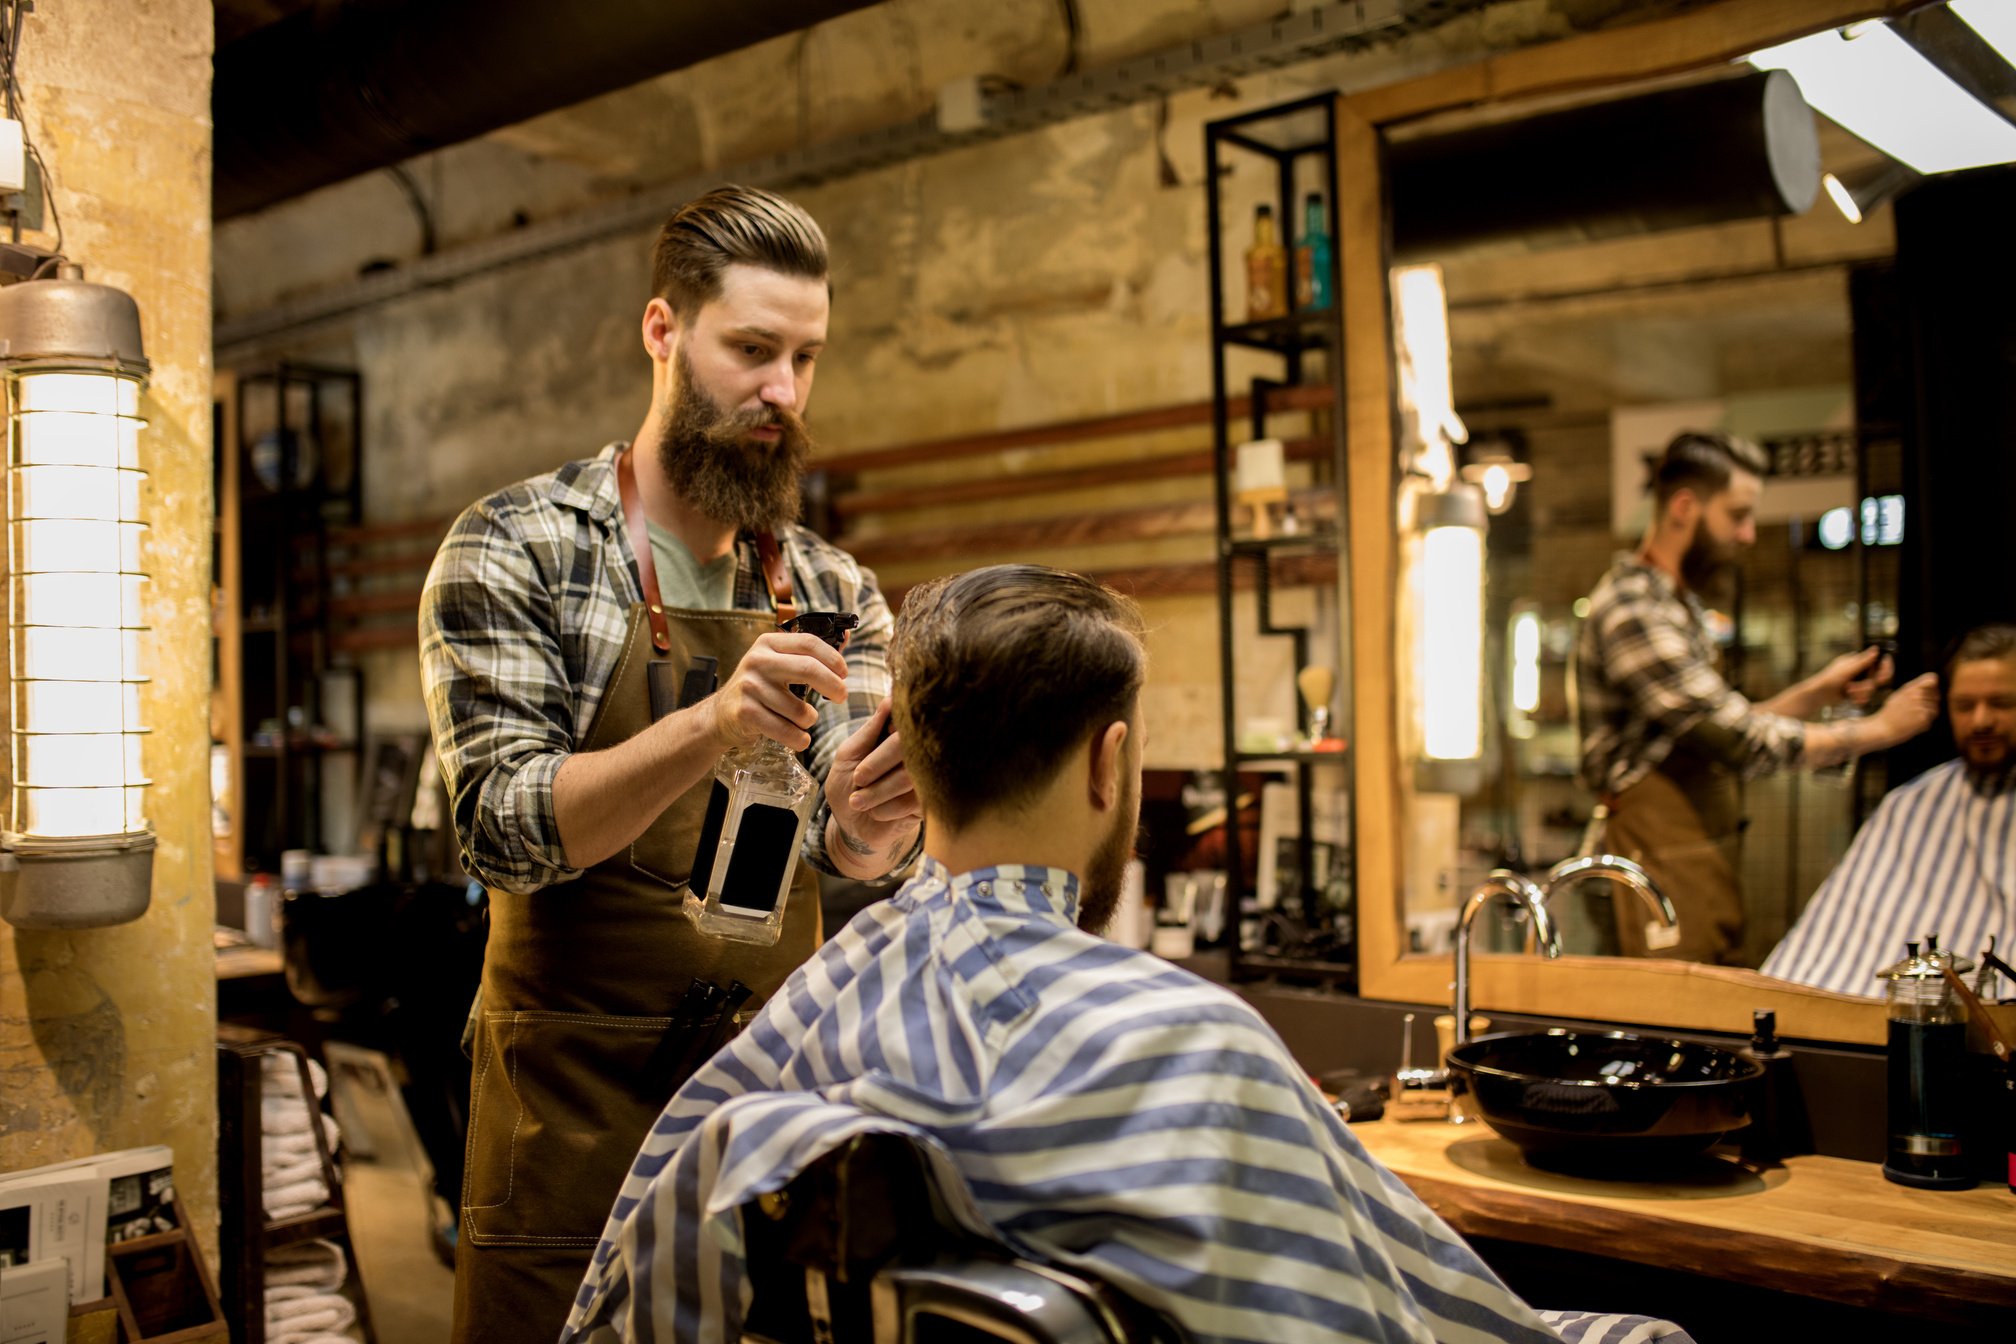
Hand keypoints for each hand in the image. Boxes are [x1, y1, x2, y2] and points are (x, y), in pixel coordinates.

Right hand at [703, 631, 848, 751]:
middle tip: (842, 697)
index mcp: (768, 643)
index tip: (844, 673)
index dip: (833, 658)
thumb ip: (810, 653)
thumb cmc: (759, 688)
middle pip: (808, 669)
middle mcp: (757, 660)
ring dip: (810, 720)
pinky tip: (799, 738)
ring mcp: (749, 686)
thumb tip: (846, 634)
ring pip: (800, 709)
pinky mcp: (745, 712)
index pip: (809, 643)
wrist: (720, 715)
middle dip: (833, 685)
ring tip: (803, 721)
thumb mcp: (779, 663)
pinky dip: (799, 739)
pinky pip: (786, 730)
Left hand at [824, 698, 921, 862]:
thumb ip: (869, 731)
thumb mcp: (848, 755)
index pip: (905, 717)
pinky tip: (876, 812)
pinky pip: (913, 801)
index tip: (871, 745)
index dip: (889, 726)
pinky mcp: (929, 802)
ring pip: (909, 776)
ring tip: (857, 800)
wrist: (851, 826)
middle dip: (877, 764)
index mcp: (897, 733)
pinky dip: (888, 808)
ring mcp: (926, 776)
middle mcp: (916, 751)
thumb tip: (890, 700)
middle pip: (906, 745)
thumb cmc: (848, 785)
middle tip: (858, 778)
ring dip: (878, 791)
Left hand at [1819, 646, 1892, 706]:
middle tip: (1855, 687)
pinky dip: (1858, 698)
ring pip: (1870, 689)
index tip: (1882, 677)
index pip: (1877, 662)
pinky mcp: (1855, 692)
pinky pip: (1865, 696)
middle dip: (1866, 685)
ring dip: (1860, 692)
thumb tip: (1875, 649)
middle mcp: (1859, 670)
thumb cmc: (1830, 679)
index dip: (1884, 668)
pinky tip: (1850, 699)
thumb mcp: (1847, 670)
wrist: (1819, 695)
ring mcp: (1857, 682)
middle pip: (1876, 678)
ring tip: (1848, 691)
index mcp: (1857, 661)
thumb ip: (1862, 661)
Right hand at [1873, 672, 1939, 746]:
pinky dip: (1925, 723)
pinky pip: (1932, 718)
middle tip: (1917, 709)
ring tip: (1914, 717)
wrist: (1882, 728)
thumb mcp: (1899, 695)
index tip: (1928, 692)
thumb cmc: (1890, 712)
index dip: (1933, 685)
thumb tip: (1933, 682)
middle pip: (1937, 694)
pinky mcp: (1924, 718)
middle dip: (1931, 702)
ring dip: (1928, 714)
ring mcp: (1921, 706)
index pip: (1932, 678)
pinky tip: (1913, 723)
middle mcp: (1917, 695)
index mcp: (1910, 688)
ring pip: (1936, 708)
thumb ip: (1914, 688)